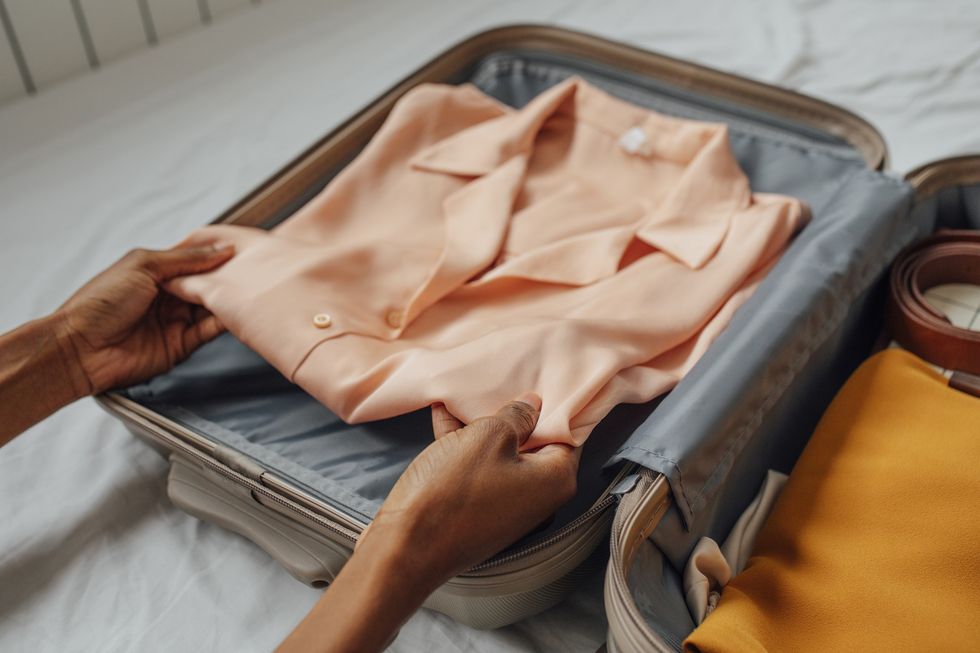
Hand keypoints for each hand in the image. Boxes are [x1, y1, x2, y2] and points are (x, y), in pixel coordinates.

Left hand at [54, 244, 233, 394]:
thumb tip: (219, 250)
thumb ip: (185, 259)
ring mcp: (174, 321)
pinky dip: (223, 322)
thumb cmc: (99, 304)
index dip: (215, 256)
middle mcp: (167, 297)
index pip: (193, 261)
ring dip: (227, 299)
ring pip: (211, 308)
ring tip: (248, 289)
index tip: (240, 250)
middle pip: (206, 285)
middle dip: (225, 278)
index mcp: (155, 273)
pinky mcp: (180, 345)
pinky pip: (208, 331)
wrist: (81, 349)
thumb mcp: (143, 266)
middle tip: (250, 270)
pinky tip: (235, 311)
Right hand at [279, 393, 580, 652]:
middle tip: (502, 376)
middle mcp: (538, 494)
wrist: (405, 547)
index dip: (552, 402)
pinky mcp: (479, 508)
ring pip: (502, 451)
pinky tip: (443, 413)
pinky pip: (479, 466)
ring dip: (482, 423)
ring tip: (466, 390)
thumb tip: (533, 404)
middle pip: (534, 440)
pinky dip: (464, 442)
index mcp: (555, 478)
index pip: (568, 430)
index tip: (540, 376)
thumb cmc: (452, 492)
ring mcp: (507, 504)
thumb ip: (516, 415)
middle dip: (513, 410)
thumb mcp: (487, 436)